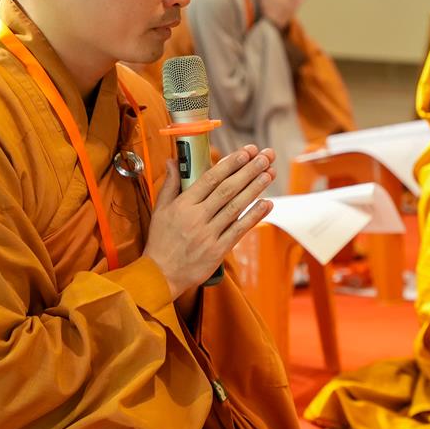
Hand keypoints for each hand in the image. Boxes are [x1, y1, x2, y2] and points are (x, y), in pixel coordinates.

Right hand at [143, 144, 275, 295]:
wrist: (160, 275)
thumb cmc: (160, 241)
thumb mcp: (159, 210)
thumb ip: (170, 184)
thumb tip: (173, 160)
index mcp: (182, 205)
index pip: (209, 179)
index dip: (229, 164)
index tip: (245, 152)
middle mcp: (196, 218)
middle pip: (227, 190)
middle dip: (248, 171)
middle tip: (265, 156)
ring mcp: (208, 235)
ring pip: (236, 207)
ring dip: (255, 189)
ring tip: (270, 173)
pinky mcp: (217, 251)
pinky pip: (239, 230)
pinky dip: (254, 216)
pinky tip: (267, 203)